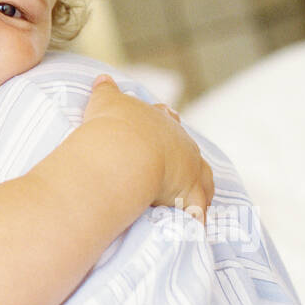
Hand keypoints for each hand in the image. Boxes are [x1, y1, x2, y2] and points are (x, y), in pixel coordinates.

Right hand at [84, 75, 213, 223]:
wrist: (126, 153)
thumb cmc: (114, 125)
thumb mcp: (106, 101)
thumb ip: (105, 89)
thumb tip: (103, 78)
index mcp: (160, 120)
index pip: (166, 119)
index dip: (164, 122)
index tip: (163, 123)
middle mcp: (180, 143)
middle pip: (188, 150)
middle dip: (185, 158)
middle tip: (179, 165)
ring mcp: (189, 170)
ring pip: (202, 179)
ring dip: (199, 187)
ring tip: (194, 198)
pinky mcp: (189, 196)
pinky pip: (196, 210)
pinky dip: (196, 218)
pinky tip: (195, 226)